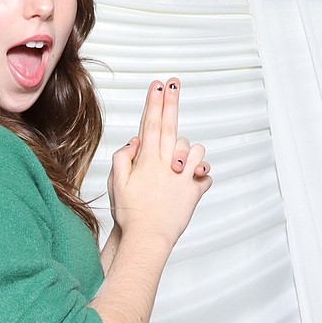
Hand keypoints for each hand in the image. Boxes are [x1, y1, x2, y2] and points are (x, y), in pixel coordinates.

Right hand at [106, 78, 211, 253]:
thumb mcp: (117, 184)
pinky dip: (201, 175)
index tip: (157, 85)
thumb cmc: (130, 214)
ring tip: (181, 162)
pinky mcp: (194, 191)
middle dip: (172, 102)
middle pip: (171, 126)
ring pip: (195, 149)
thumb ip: (123, 158)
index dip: (154, 103)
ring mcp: (182, 177)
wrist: (147, 238)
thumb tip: (135, 140)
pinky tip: (192, 181)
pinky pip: (204, 175)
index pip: (151, 124)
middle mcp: (166, 164)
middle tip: (174, 83)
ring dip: (190, 150)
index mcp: (146, 161)